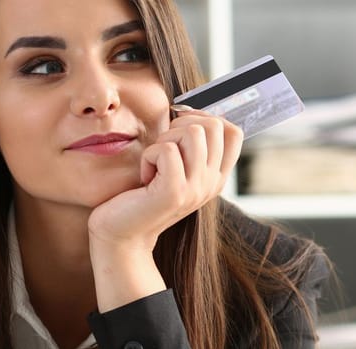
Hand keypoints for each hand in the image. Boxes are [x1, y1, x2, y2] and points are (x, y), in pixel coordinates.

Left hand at [87, 106, 243, 251]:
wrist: (122, 234)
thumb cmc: (142, 195)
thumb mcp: (175, 168)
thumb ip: (189, 145)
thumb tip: (185, 109)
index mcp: (217, 176)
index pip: (233, 132)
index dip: (207, 117)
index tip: (182, 125)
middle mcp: (212, 183)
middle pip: (213, 125)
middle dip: (182, 125)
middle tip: (164, 148)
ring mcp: (197, 188)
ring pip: (192, 132)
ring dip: (164, 140)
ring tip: (155, 163)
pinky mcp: (175, 192)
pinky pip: (167, 150)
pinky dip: (149, 157)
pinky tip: (145, 177)